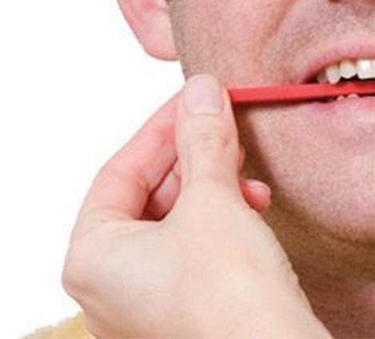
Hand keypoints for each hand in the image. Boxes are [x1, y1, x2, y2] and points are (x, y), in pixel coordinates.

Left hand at [62, 74, 330, 338]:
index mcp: (93, 258)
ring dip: (214, 185)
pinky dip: (223, 217)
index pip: (118, 171)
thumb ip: (203, 140)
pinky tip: (255, 205)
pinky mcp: (185, 308)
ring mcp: (147, 300)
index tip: (193, 99)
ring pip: (175, 219)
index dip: (161, 128)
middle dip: (193, 157)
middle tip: (224, 125)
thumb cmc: (227, 297)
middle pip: (148, 194)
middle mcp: (111, 285)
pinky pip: (195, 246)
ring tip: (246, 171)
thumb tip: (200, 91)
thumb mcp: (213, 199)